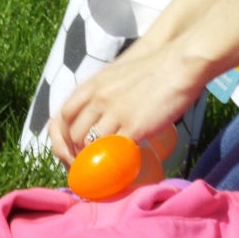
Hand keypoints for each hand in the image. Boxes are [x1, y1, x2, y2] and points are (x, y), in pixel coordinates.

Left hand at [48, 41, 203, 166]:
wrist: (177, 65)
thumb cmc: (151, 70)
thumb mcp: (115, 76)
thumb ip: (101, 93)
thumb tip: (98, 114)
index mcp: (91, 86)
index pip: (62, 117)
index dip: (62, 138)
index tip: (69, 151)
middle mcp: (97, 99)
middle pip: (73, 134)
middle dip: (74, 155)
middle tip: (86, 168)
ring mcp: (114, 113)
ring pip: (90, 145)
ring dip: (92, 162)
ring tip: (101, 172)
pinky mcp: (133, 126)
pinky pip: (115, 151)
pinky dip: (114, 164)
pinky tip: (121, 170)